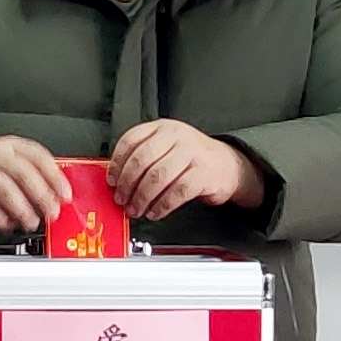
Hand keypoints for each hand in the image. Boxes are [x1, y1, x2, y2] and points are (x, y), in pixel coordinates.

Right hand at [0, 136, 70, 234]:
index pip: (38, 157)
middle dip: (41, 196)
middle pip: (23, 174)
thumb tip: (57, 196)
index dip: (54, 177)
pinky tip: (7, 223)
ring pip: (5, 190)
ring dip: (22, 210)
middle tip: (51, 212)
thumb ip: (35, 174)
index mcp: (11, 146)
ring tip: (30, 222)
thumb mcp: (11, 160)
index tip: (64, 195)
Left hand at [110, 121, 264, 221]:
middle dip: (127, 184)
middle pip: (141, 160)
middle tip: (121, 199)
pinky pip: (176, 192)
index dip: (117, 163)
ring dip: (142, 198)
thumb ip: (144, 157)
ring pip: (157, 177)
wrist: (228, 166)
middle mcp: (177, 136)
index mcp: (162, 128)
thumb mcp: (167, 148)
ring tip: (136, 209)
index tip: (112, 180)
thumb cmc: (192, 159)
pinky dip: (162, 206)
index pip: (131, 140)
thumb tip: (117, 179)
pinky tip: (155, 212)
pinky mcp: (203, 173)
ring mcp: (192, 153)